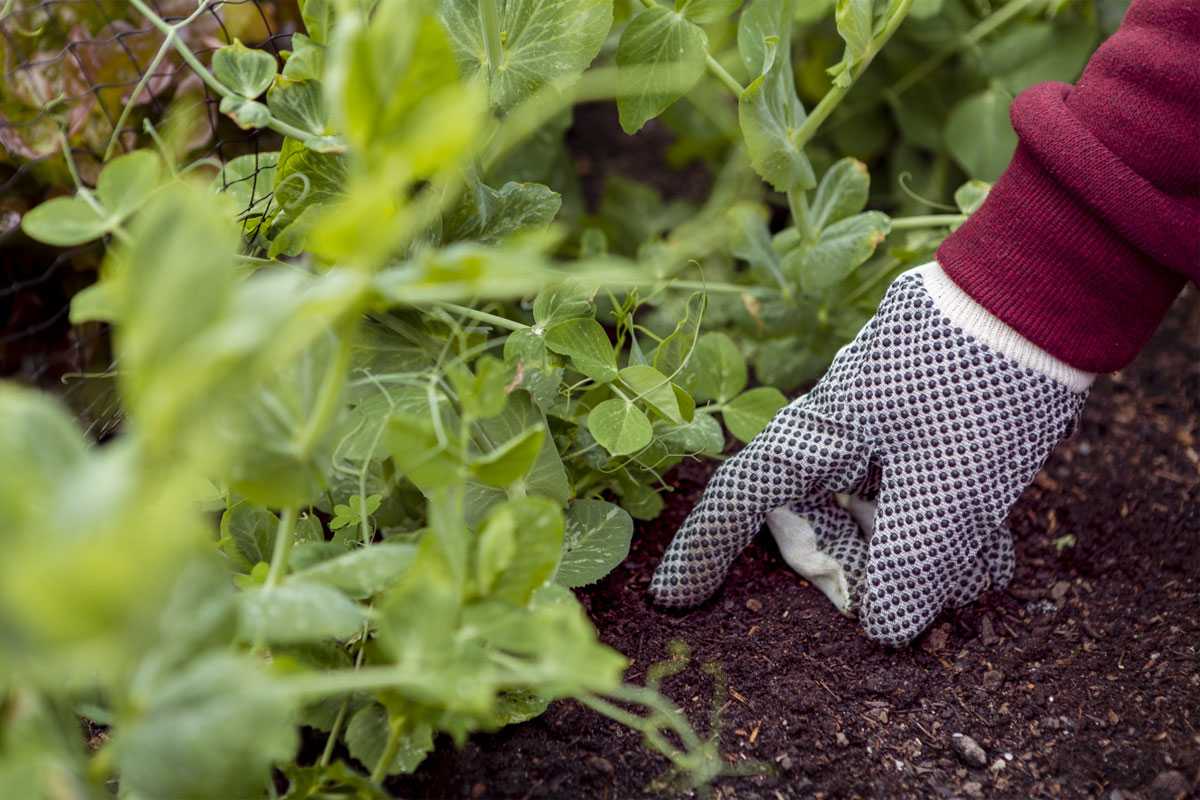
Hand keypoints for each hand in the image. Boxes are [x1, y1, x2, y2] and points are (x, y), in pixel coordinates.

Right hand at [649, 262, 1092, 645]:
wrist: (1047, 284)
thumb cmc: (981, 381)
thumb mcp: (949, 484)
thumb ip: (913, 562)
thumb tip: (887, 626)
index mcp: (819, 433)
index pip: (742, 497)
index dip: (706, 549)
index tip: (676, 597)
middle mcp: (840, 424)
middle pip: (821, 515)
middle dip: (865, 567)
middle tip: (915, 602)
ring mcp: (887, 415)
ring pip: (878, 504)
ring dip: (919, 549)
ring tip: (976, 576)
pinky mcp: (931, 409)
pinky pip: (919, 482)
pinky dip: (946, 521)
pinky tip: (990, 551)